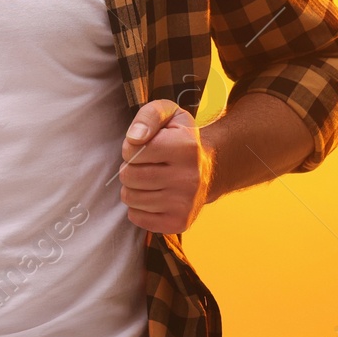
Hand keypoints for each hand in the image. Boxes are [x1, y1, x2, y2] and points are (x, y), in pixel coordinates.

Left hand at [118, 99, 213, 234]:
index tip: (142, 147)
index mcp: (186, 147)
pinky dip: (137, 207)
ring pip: (130, 198)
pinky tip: (152, 196)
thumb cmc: (180, 138)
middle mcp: (189, 177)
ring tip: (148, 180)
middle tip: (144, 165)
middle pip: (129, 176)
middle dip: (129, 168)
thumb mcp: (169, 114)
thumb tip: (134, 138)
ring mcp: (185, 203)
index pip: (132, 151)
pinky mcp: (179, 223)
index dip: (130, 148)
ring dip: (132, 188)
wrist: (208, 168)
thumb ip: (149, 116)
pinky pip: (137, 218)